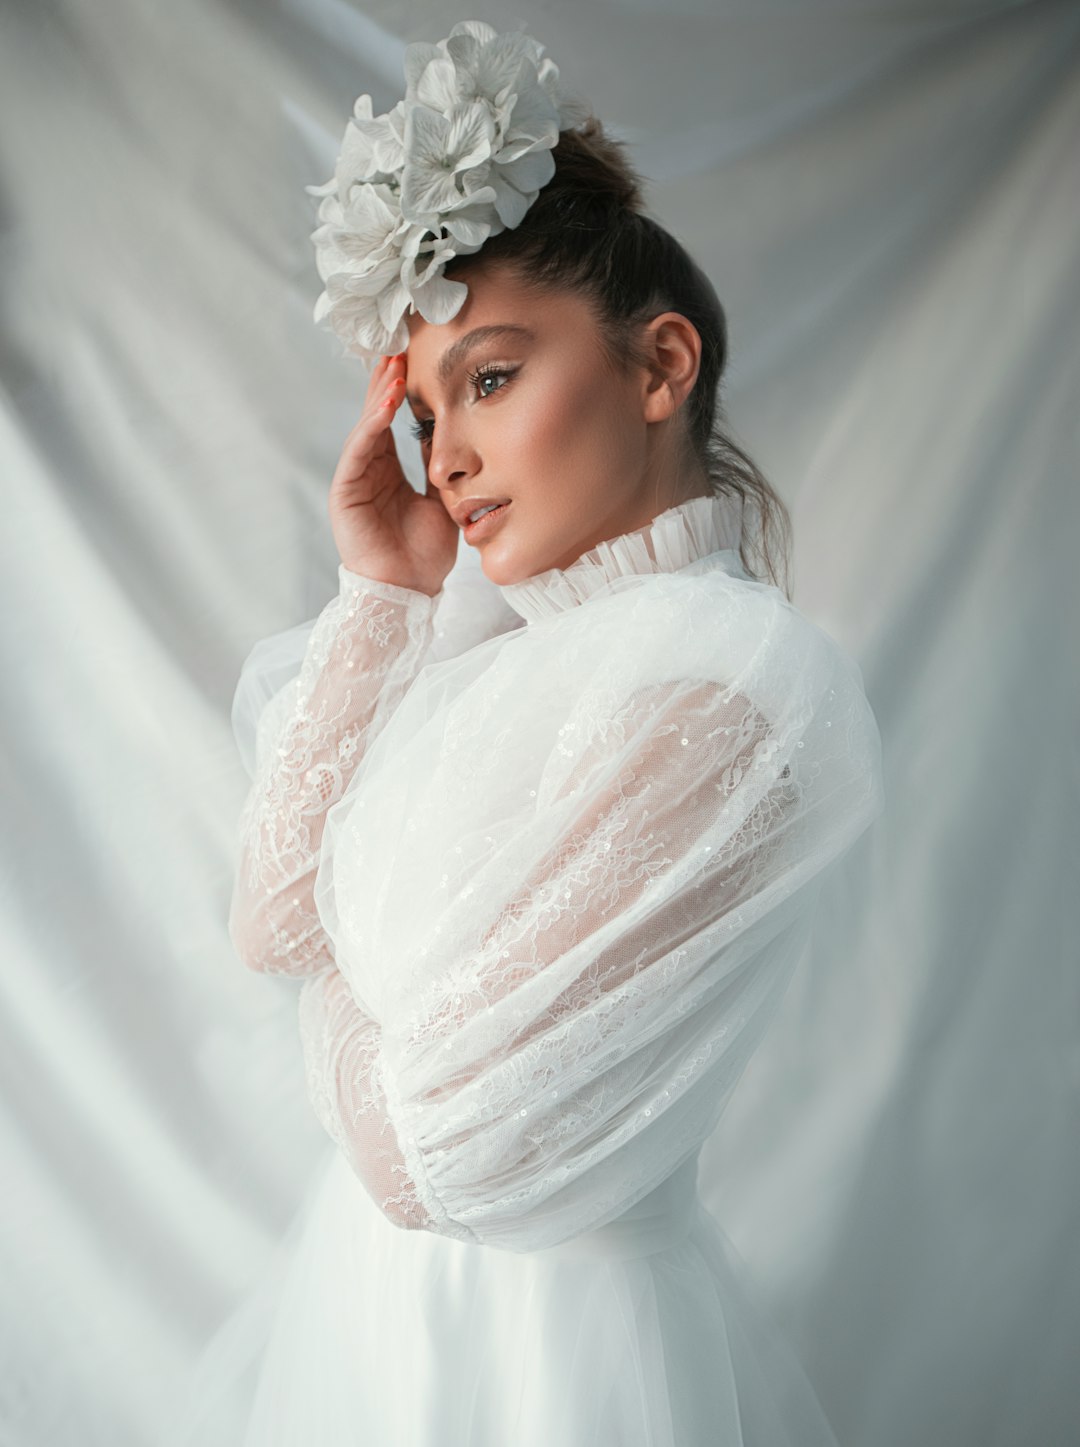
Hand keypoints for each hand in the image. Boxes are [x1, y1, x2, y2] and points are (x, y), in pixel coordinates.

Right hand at [328, 352, 457, 595]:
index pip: (394, 420)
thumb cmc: (423, 556)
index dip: (403, 389)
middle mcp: (370, 469)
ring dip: (379, 394)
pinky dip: (371, 425)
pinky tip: (384, 403)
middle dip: (387, 379)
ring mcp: (356, 478)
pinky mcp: (346, 491)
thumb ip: (440, 471)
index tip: (416, 356)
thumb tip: (456, 439)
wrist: (407, 592)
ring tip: (394, 365)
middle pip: (376, 414)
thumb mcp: (442, 504)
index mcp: (390, 470)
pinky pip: (358, 450)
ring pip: (367, 426)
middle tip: (400, 342)